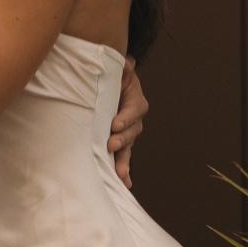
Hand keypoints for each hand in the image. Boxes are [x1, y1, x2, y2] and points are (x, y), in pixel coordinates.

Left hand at [108, 56, 146, 188]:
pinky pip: (123, 157)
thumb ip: (122, 67)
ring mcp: (128, 133)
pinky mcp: (120, 142)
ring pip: (128, 148)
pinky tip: (124, 183)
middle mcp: (135, 120)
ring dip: (124, 161)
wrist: (112, 88)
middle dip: (122, 139)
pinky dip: (124, 170)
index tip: (115, 124)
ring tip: (120, 174)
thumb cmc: (115, 78)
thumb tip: (127, 63)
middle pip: (131, 132)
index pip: (133, 110)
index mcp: (136, 102)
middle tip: (111, 144)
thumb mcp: (118, 70)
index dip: (125, 118)